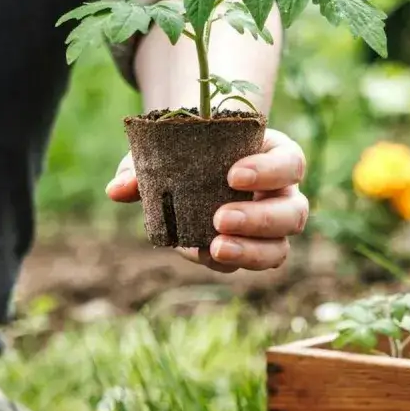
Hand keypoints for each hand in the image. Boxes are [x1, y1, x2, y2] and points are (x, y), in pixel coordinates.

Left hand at [106, 127, 308, 271]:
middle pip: (293, 213)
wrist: (194, 163)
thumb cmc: (191, 148)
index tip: (232, 176)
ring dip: (250, 251)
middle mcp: (283, 194)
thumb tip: (117, 190)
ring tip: (214, 247)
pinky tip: (198, 252)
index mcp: (276, 156)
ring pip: (280, 248)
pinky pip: (250, 263)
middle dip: (260, 220)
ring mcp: (272, 228)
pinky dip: (226, 262)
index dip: (269, 172)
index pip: (291, 163)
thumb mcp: (168, 147)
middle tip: (219, 218)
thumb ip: (144, 165)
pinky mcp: (253, 251)